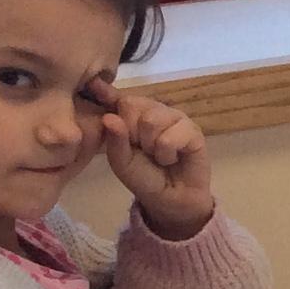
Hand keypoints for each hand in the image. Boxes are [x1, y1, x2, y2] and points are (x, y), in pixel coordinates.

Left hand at [88, 76, 213, 233]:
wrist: (170, 200)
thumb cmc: (144, 178)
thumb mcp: (121, 161)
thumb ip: (114, 139)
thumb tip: (109, 117)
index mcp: (133, 114)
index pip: (118, 97)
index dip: (107, 94)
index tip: (96, 88)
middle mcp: (154, 110)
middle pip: (132, 105)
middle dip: (131, 133)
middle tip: (141, 149)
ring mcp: (175, 118)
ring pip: (152, 120)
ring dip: (151, 145)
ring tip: (158, 156)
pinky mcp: (193, 130)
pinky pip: (172, 135)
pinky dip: (167, 153)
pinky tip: (172, 159)